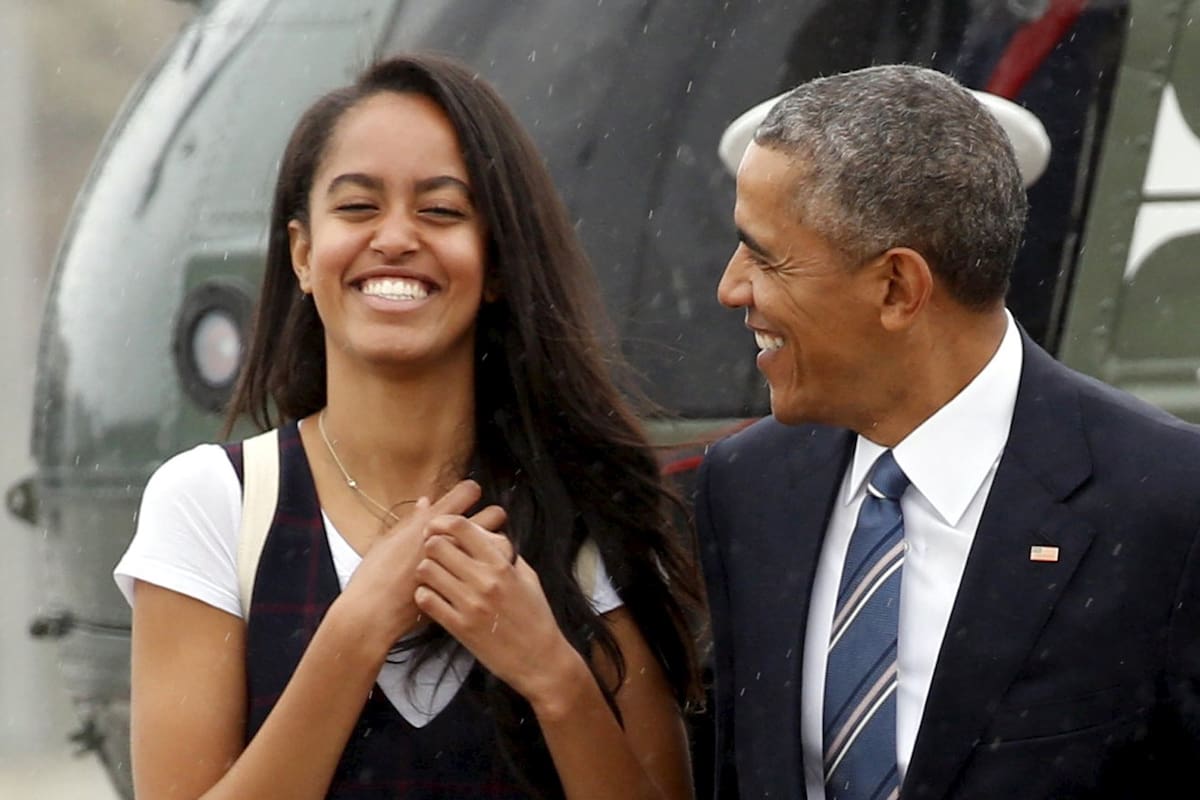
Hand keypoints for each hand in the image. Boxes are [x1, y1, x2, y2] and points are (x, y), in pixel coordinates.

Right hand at [335, 480, 504, 649]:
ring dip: (492, 544)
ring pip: (499, 543)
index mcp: (431, 521)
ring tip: (480, 550)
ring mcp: (464, 564)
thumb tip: (426, 503)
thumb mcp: (389, 540)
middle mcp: (452, 539)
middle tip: (481, 526)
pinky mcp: (467, 586)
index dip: (470, 492)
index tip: (467, 498)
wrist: (373, 614)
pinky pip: (490, 572)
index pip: (468, 491)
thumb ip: (412, 521)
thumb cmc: (374, 576)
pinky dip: (487, 570)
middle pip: (494, 514)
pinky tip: (476, 574)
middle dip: (491, 517)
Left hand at [414, 516, 580, 703]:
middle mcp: (484, 580)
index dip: (443, 523)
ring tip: (435, 577)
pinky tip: (435, 598)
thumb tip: (482, 533)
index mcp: (502, 564)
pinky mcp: (459, 627)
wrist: (540, 659)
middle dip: (432, 546)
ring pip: (426, 571)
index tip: (438, 528)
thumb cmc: (535, 616)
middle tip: (435, 555)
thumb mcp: (528, 575)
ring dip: (426, 571)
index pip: (462, 528)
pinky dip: (425, 595)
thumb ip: (505, 553)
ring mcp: (470, 604)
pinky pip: (426, 600)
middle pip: (437, 546)